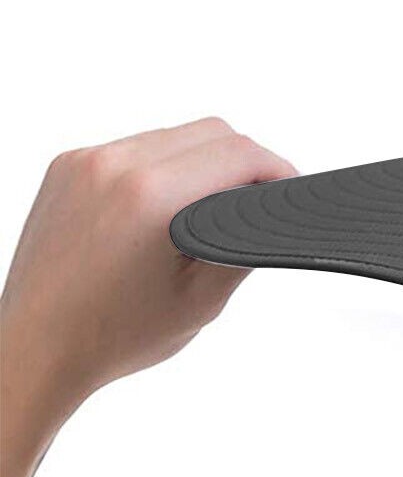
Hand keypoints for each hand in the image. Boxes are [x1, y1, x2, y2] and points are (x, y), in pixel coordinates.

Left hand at [0, 117, 295, 406]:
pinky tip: (166, 208)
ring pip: (171, 135)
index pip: (237, 153)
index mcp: (150, 196)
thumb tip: (264, 212)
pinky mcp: (66, 167)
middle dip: (245, 160)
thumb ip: (242, 246)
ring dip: (203, 161)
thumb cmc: (113, 334)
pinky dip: (162, 168)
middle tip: (260, 200)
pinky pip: (132, 148)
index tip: (289, 189)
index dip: (277, 168)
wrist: (38, 345)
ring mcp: (84, 161)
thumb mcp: (202, 300)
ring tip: (213, 207)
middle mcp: (112, 165)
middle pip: (209, 131)